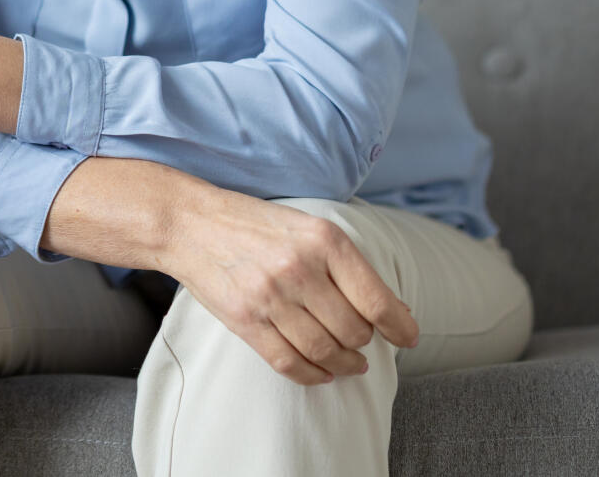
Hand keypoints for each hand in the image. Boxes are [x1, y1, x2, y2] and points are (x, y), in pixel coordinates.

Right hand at [160, 185, 419, 385]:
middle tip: (362, 341)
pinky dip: (313, 376)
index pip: (376, 299)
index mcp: (323, 240)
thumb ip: (347, 265)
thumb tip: (395, 311)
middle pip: (353, 331)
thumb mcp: (308, 226)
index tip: (408, 337)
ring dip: (344, 364)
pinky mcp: (246, 321)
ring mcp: (270, 297)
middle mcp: (299, 269)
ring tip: (349, 362)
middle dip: (364, 342)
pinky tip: (323, 372)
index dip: (399, 326)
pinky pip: (290, 363)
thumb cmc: (254, 223)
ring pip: (325, 352)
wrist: (190, 223)